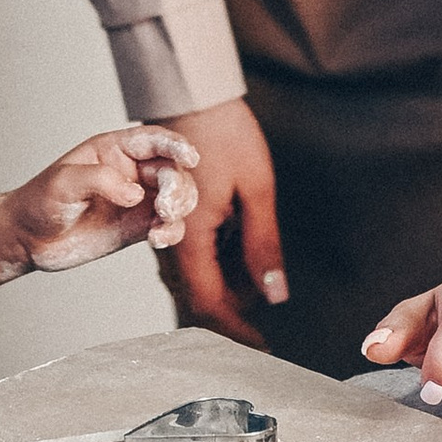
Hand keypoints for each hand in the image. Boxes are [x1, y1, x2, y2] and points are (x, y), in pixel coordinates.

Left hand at [9, 126, 199, 273]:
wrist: (29, 238)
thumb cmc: (41, 201)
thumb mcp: (63, 183)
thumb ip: (100, 180)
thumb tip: (136, 195)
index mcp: (114, 149)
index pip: (154, 140)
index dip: (175, 145)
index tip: (189, 157)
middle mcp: (132, 171)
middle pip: (173, 170)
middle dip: (177, 186)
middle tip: (165, 206)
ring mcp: (138, 199)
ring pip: (179, 197)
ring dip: (180, 208)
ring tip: (162, 222)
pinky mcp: (139, 226)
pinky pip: (169, 226)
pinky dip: (172, 232)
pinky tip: (157, 239)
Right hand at [152, 94, 286, 347]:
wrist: (191, 95)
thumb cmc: (223, 134)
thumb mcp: (255, 190)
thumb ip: (263, 246)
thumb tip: (274, 295)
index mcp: (188, 236)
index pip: (208, 303)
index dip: (235, 330)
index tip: (261, 345)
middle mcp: (171, 238)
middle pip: (200, 293)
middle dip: (236, 307)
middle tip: (268, 303)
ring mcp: (168, 227)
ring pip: (197, 274)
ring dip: (229, 282)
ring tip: (259, 269)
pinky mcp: (172, 215)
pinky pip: (193, 252)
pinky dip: (220, 259)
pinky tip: (241, 244)